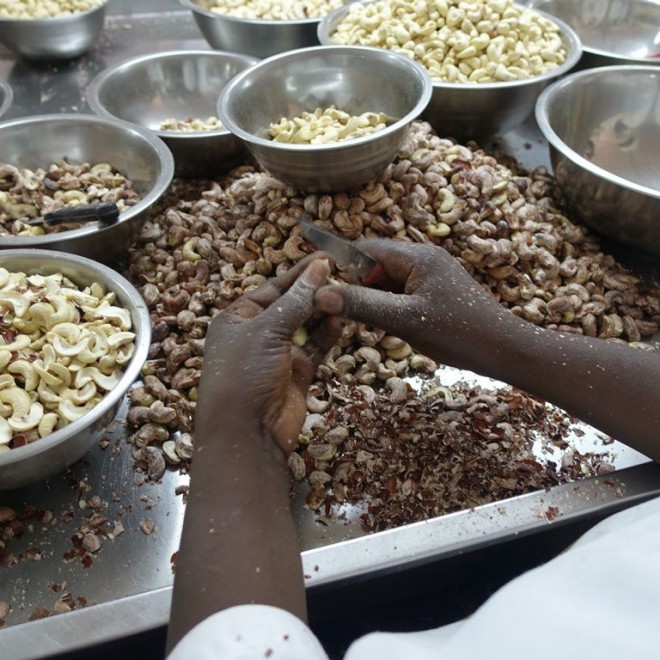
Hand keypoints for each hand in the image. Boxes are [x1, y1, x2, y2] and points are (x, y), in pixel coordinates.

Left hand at [198, 256, 340, 456]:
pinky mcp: (297, 373)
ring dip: (322, 312)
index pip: (273, 287)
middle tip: (344, 274)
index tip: (328, 258)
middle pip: (290, 305)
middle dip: (314, 291)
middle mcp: (257, 333)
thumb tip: (320, 268)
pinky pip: (315, 347)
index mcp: (238, 318)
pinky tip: (340, 320)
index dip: (299, 273)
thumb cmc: (244, 374)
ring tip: (345, 294)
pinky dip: (327, 334)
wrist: (247, 433)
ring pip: (305, 325)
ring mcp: (278, 354)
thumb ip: (296, 299)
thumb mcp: (267, 330)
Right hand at [315, 239, 506, 372]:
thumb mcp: (405, 320)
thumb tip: (320, 295)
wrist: (504, 349)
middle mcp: (423, 258)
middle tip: (334, 308)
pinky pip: (401, 292)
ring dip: (371, 297)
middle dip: (354, 284)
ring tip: (356, 318)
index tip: (317, 284)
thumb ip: (362, 305)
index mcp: (417, 256)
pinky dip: (387, 305)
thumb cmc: (458, 333)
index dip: (339, 264)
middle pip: (375, 264)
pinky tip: (382, 324)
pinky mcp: (435, 292)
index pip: (366, 249)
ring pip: (387, 280)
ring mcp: (431, 275)